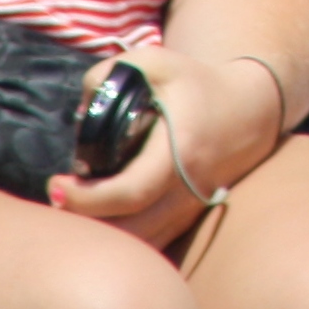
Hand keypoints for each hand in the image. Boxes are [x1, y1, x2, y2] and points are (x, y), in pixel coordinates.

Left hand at [46, 43, 280, 248]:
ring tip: (74, 210)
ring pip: (139, 246)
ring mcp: (190, 211)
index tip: (56, 184)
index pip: (129, 193)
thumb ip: (113, 71)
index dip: (86, 198)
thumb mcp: (158, 62)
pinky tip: (98, 219)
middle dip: (85, 224)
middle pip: (130, 233)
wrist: (251, 111)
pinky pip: (150, 245)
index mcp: (180, 155)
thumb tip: (81, 105)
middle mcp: (187, 192)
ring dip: (101, 238)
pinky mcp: (188, 220)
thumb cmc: (200, 85)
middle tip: (57, 199)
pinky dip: (120, 242)